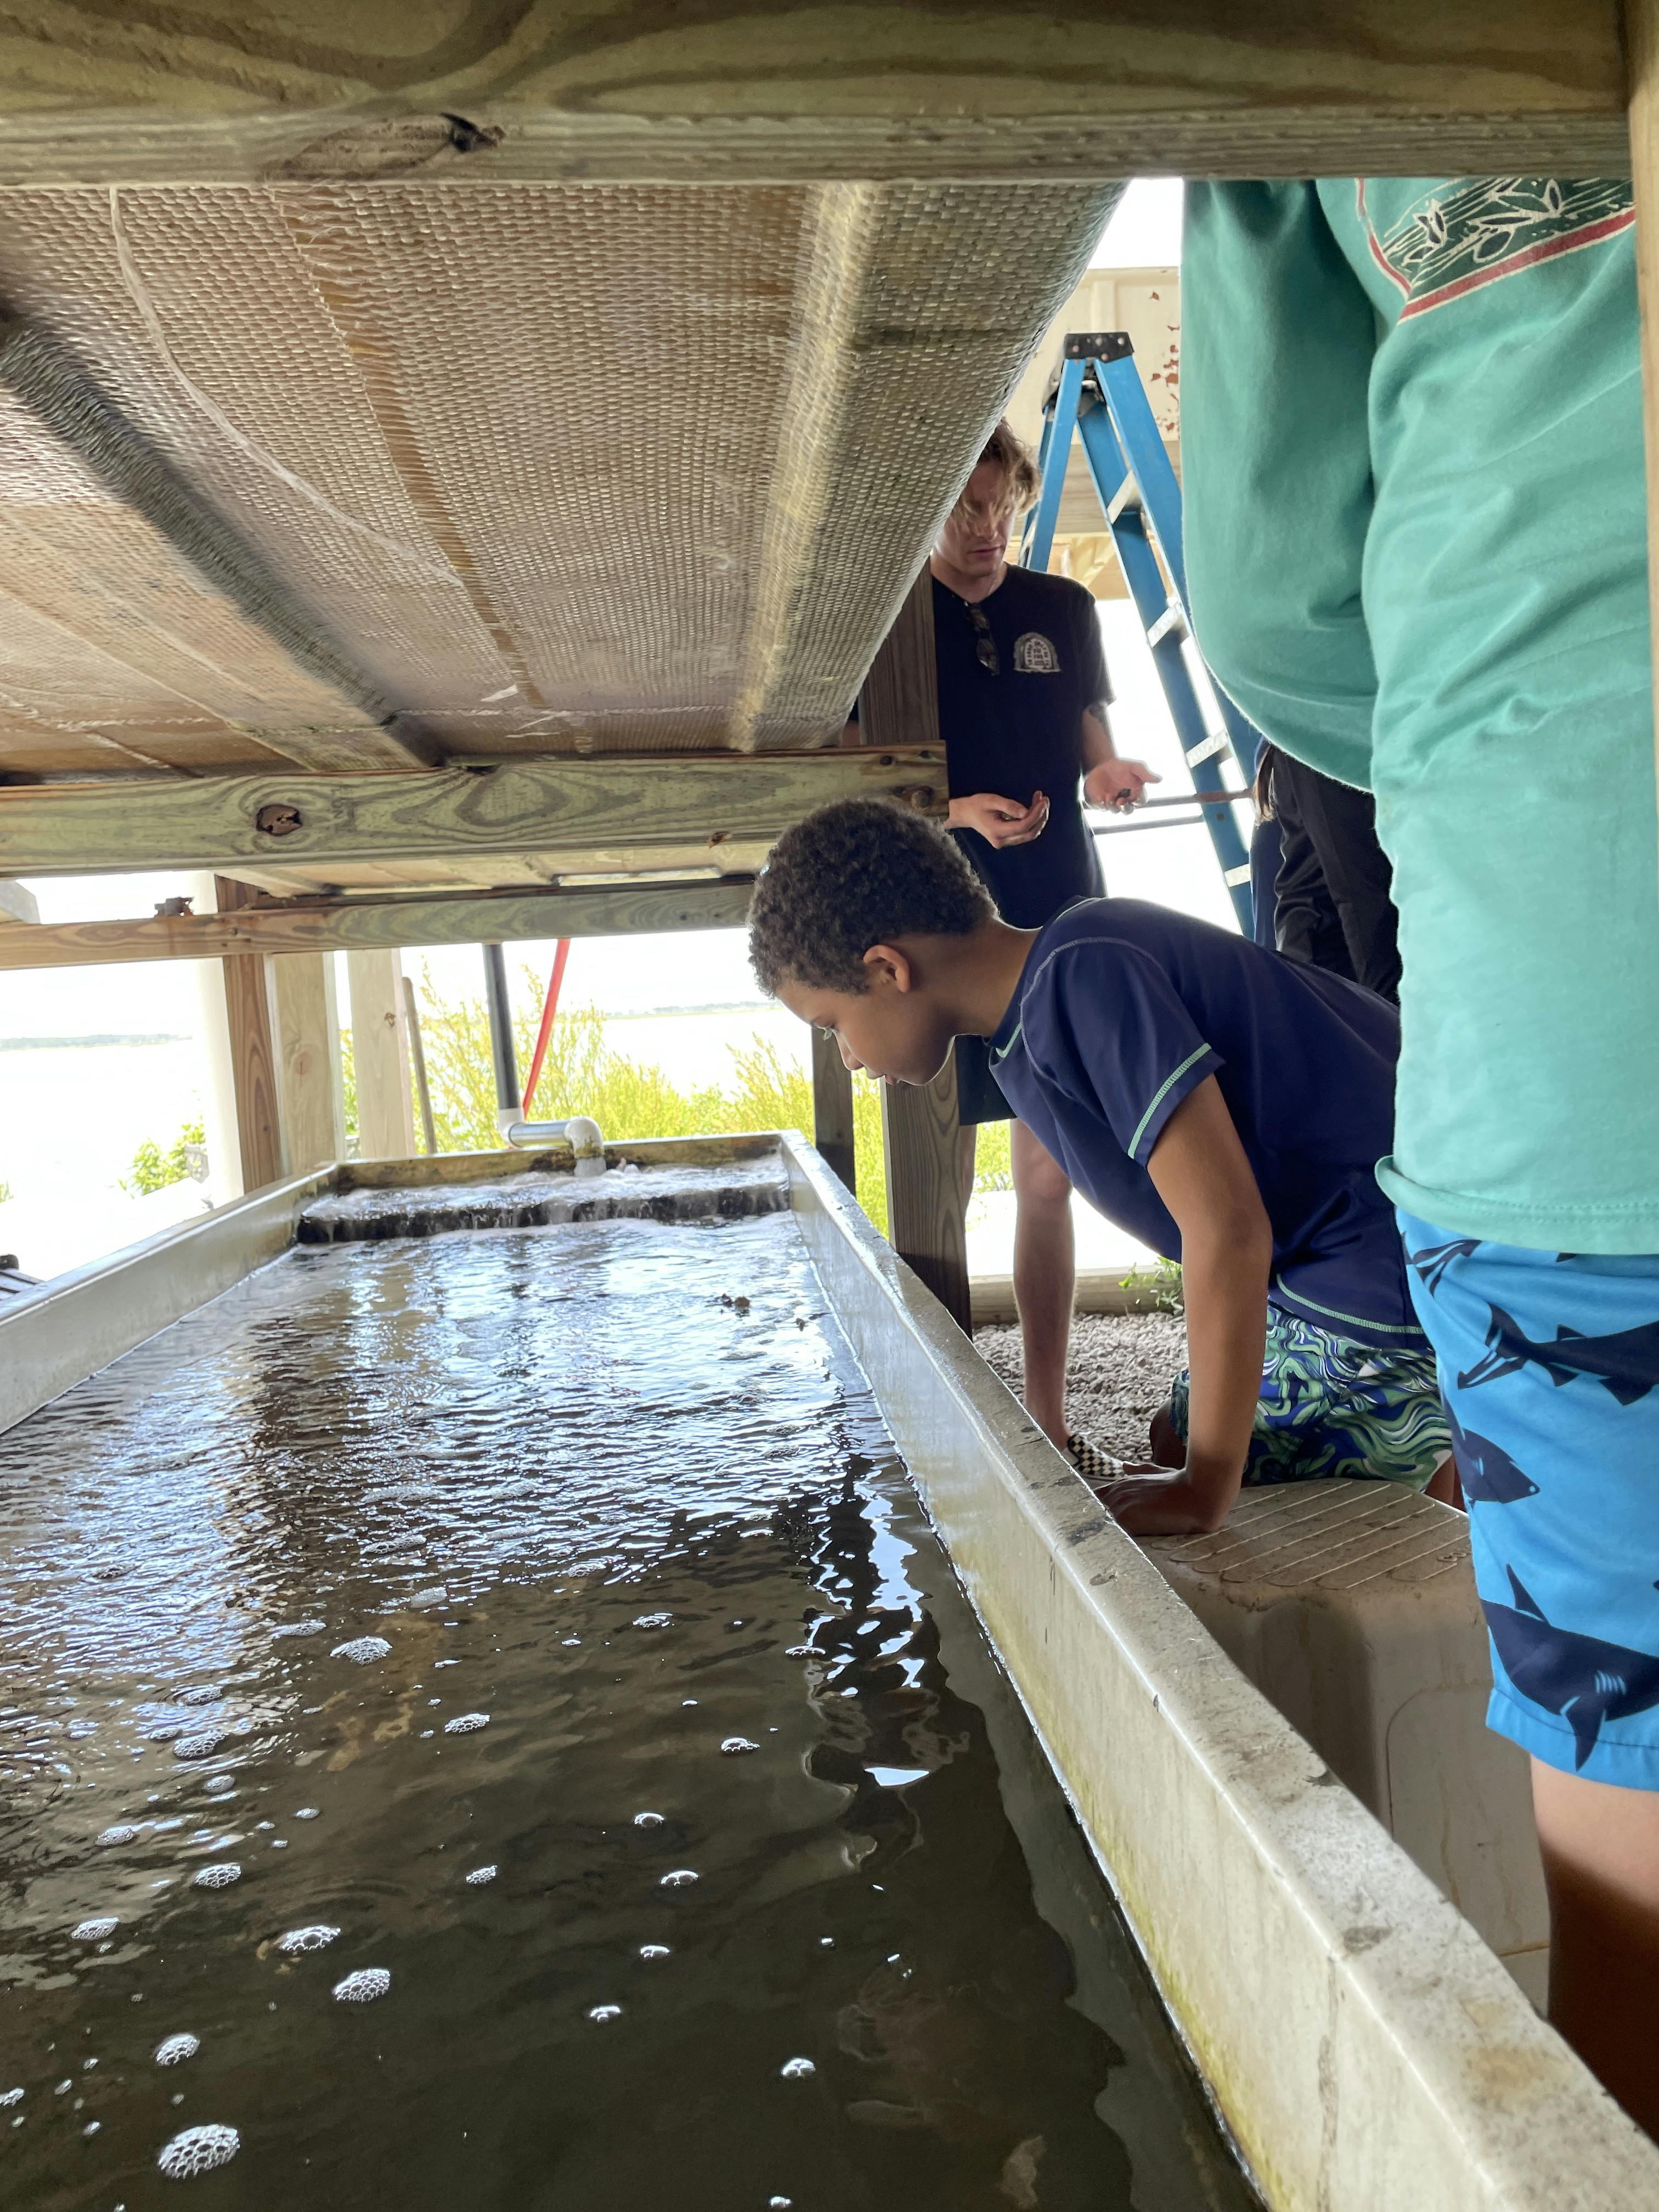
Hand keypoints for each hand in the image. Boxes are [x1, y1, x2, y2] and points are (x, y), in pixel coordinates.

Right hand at [949, 790, 1050, 847]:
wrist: (966, 814)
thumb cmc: (977, 805)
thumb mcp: (992, 800)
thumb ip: (1010, 806)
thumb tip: (1027, 812)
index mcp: (997, 832)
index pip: (1023, 826)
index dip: (1036, 814)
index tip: (1043, 800)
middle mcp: (1002, 841)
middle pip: (1029, 833)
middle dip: (1041, 817)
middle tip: (1045, 800)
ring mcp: (1005, 842)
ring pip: (1029, 834)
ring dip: (1039, 819)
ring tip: (1041, 801)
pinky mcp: (1008, 839)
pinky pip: (1025, 832)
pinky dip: (1033, 821)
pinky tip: (1035, 808)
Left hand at [1084, 758, 1159, 813]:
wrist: (1102, 764)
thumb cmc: (1121, 767)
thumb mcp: (1133, 767)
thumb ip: (1145, 773)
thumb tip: (1159, 779)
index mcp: (1135, 792)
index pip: (1140, 801)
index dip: (1138, 800)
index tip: (1134, 795)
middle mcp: (1125, 800)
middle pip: (1128, 810)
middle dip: (1125, 808)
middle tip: (1121, 801)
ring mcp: (1112, 802)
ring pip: (1115, 810)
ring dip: (1113, 805)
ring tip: (1109, 796)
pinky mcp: (1101, 802)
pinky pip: (1102, 808)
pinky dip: (1102, 804)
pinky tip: (1101, 798)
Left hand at [1091, 1466, 1228, 1536]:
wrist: (1196, 1495)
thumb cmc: (1182, 1484)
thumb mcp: (1159, 1473)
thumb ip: (1140, 1471)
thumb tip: (1124, 1466)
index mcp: (1123, 1484)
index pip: (1098, 1498)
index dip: (1098, 1511)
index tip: (1099, 1524)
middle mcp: (1117, 1493)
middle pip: (1094, 1512)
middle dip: (1096, 1525)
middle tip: (1092, 1541)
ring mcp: (1119, 1506)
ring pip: (1099, 1524)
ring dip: (1101, 1536)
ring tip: (1100, 1549)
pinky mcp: (1126, 1519)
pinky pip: (1111, 1534)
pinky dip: (1110, 1541)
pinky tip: (1110, 1551)